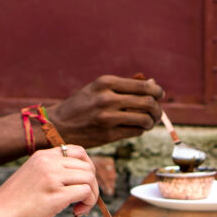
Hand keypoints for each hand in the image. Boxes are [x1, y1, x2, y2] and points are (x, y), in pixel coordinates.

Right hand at [0, 146, 99, 216]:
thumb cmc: (12, 202)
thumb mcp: (31, 176)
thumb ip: (50, 171)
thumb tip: (78, 178)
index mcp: (42, 156)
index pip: (78, 151)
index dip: (87, 167)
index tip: (83, 183)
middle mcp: (48, 162)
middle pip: (88, 166)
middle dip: (92, 185)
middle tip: (82, 200)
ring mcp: (51, 177)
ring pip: (89, 178)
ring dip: (91, 196)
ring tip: (79, 207)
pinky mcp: (55, 194)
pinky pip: (86, 192)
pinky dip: (87, 203)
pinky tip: (76, 212)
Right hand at [47, 75, 163, 147]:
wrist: (57, 125)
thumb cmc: (82, 105)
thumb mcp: (98, 88)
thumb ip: (125, 86)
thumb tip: (153, 83)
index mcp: (105, 82)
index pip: (143, 86)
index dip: (157, 91)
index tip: (159, 95)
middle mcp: (107, 98)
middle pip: (148, 102)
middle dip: (157, 108)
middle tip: (157, 112)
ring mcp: (107, 117)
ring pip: (144, 119)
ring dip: (151, 121)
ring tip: (148, 122)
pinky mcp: (108, 134)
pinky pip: (136, 131)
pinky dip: (141, 130)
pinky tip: (137, 128)